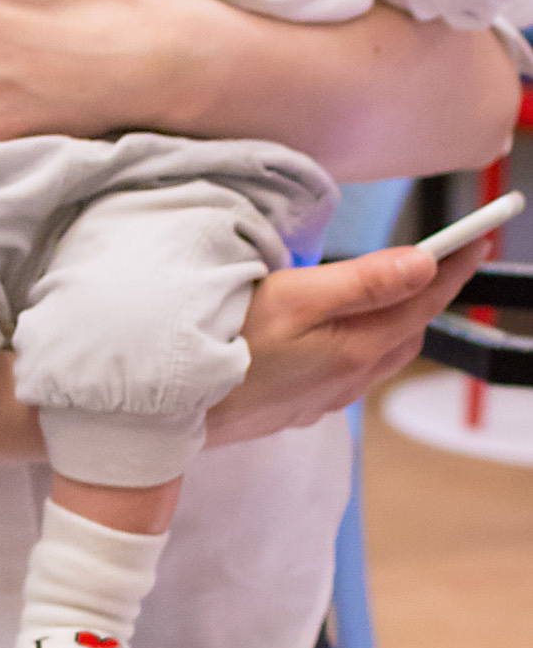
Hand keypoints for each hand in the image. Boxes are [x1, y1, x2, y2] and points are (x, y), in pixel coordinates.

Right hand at [206, 238, 487, 445]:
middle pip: (406, 332)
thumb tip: (423, 265)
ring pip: (379, 355)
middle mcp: (347, 381)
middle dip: (425, 294)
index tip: (478, 239)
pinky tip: (337, 333)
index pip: (422, 302)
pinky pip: (348, 373)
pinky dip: (361, 345)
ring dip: (393, 321)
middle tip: (436, 258)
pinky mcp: (296, 406)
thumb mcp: (294, 299)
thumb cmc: (223, 347)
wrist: (170, 408)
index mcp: (355, 351)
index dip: (453, 269)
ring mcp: (322, 398)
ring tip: (389, 290)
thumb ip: (363, 283)